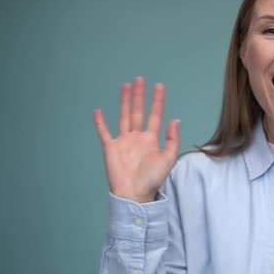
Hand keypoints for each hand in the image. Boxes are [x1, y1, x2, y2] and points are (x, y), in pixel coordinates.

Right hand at [93, 77, 179, 202]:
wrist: (135, 194)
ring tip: (126, 86)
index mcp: (151, 139)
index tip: (159, 86)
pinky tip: (98, 111)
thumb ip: (172, 140)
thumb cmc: (152, 178)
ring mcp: (123, 141)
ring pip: (123, 116)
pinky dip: (100, 122)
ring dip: (124, 102)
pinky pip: (104, 133)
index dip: (157, 101)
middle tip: (140, 79)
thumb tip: (175, 120)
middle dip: (139, 96)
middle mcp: (137, 137)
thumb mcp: (168, 159)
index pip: (155, 115)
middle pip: (138, 111)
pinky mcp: (110, 148)